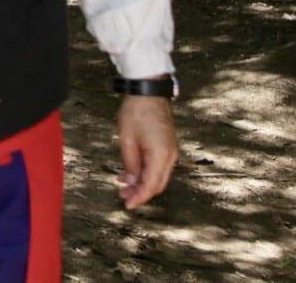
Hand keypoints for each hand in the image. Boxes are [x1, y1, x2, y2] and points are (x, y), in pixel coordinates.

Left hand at [115, 94, 178, 209]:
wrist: (148, 91)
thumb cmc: (136, 112)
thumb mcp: (127, 140)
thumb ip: (130, 164)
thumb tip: (130, 183)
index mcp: (161, 155)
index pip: (151, 185)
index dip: (139, 197)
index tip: (128, 205)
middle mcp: (171, 156)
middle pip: (158, 184)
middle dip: (141, 193)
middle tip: (123, 197)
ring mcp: (171, 151)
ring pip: (158, 176)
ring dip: (143, 183)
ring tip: (124, 185)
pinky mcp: (168, 147)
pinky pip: (158, 166)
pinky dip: (146, 172)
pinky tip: (132, 173)